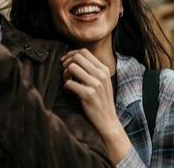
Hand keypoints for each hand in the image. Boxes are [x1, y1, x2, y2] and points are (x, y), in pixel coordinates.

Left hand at [62, 49, 130, 163]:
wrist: (108, 120)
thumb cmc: (101, 100)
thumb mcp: (103, 82)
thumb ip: (93, 70)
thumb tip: (74, 58)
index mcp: (104, 70)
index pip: (84, 52)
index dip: (71, 54)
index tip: (65, 62)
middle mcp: (101, 75)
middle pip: (77, 57)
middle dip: (66, 63)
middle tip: (65, 73)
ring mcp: (95, 84)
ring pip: (72, 68)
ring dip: (65, 74)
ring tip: (67, 82)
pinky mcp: (88, 95)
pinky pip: (69, 83)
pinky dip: (65, 87)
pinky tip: (69, 92)